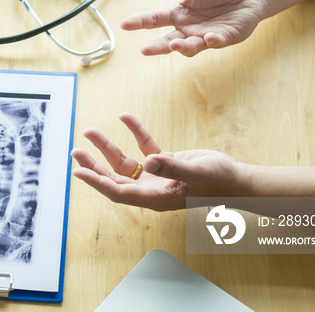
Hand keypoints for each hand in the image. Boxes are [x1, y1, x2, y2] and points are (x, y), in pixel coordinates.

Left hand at [70, 113, 248, 210]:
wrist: (238, 181)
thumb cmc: (220, 181)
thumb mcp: (197, 172)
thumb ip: (172, 166)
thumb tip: (149, 162)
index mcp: (156, 198)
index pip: (119, 192)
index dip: (97, 182)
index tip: (78, 172)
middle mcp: (152, 189)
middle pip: (114, 179)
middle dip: (94, 166)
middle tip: (75, 152)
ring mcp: (157, 177)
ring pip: (125, 164)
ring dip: (108, 148)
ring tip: (90, 132)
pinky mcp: (165, 164)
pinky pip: (144, 148)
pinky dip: (135, 133)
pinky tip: (125, 117)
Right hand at [121, 0, 264, 56]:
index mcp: (179, 13)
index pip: (156, 19)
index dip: (140, 22)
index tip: (124, 25)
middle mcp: (188, 28)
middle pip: (168, 41)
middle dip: (157, 47)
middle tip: (144, 50)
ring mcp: (205, 36)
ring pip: (190, 47)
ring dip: (183, 47)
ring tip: (176, 45)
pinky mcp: (224, 39)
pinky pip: (216, 43)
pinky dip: (212, 41)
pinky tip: (210, 37)